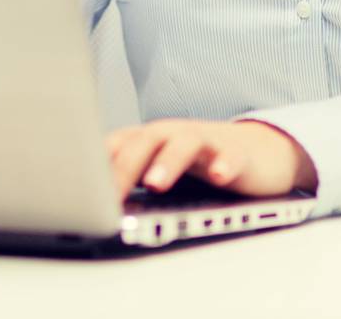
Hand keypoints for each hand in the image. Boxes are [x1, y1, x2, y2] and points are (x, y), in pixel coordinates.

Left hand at [104, 117, 317, 201]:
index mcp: (152, 139)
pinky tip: (221, 177)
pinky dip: (225, 165)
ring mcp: (207, 142)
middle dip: (125, 167)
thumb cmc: (202, 163)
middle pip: (145, 141)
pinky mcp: (238, 154)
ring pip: (184, 143)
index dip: (96, 166)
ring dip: (168, 162)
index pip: (116, 144)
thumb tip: (91, 205)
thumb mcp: (162, 168)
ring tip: (156, 183)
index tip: (78, 191)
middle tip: (110, 195)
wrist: (261, 151)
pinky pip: (232, 157)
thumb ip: (131, 177)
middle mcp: (175, 134)